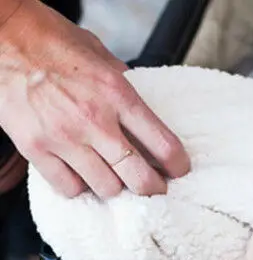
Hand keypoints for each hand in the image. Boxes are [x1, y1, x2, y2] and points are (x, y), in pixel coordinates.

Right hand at [0, 0, 188, 197]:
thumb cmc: (46, 39)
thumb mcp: (98, 54)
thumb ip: (124, 85)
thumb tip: (144, 110)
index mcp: (117, 94)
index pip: (164, 145)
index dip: (178, 166)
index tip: (178, 170)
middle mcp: (94, 120)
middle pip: (139, 178)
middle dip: (152, 188)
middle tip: (152, 186)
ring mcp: (63, 137)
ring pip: (107, 188)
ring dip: (114, 186)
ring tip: (113, 176)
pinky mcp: (35, 148)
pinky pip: (69, 188)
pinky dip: (78, 186)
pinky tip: (80, 173)